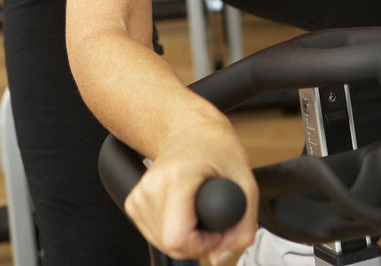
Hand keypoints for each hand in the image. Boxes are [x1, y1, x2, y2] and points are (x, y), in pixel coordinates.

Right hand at [124, 108, 257, 262]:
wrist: (190, 128)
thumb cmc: (216, 147)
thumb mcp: (246, 182)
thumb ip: (243, 227)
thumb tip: (220, 258)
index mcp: (177, 178)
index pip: (177, 238)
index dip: (202, 243)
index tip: (216, 228)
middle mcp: (152, 186)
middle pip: (170, 245)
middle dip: (197, 241)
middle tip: (211, 215)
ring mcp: (139, 195)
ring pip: (161, 243)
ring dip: (185, 236)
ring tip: (197, 207)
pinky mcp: (133, 202)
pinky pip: (153, 234)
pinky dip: (171, 229)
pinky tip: (183, 208)